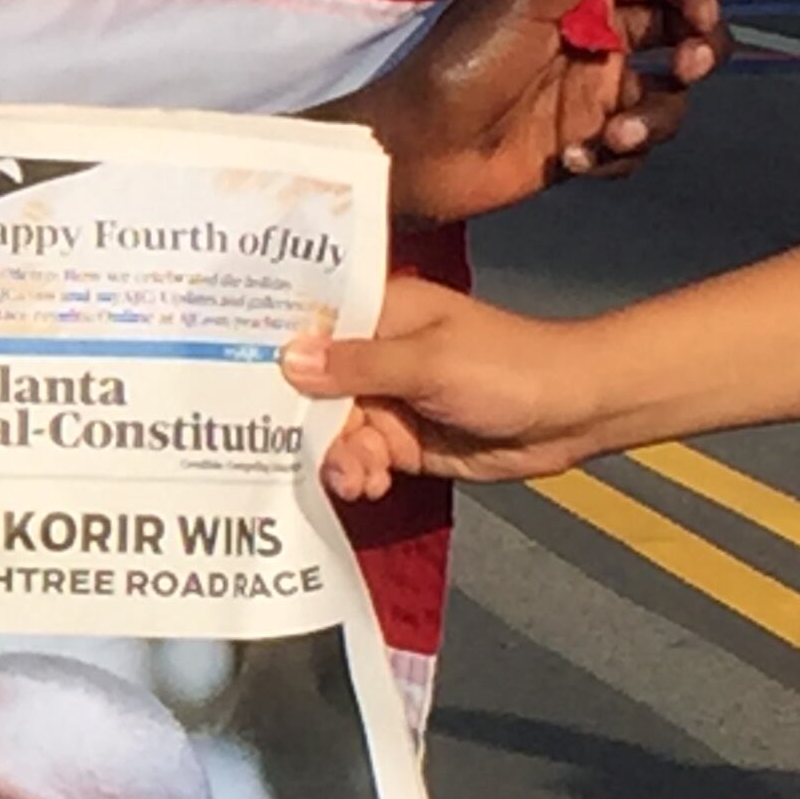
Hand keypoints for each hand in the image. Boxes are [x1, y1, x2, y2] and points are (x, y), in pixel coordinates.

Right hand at [282, 277, 611, 495]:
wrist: (575, 414)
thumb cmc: (509, 368)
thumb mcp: (429, 363)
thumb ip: (357, 366)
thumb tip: (286, 358)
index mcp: (374, 313)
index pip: (304, 323)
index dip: (265, 347)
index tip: (224, 374)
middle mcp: (370, 354)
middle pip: (307, 388)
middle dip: (300, 422)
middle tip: (295, 452)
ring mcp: (384, 399)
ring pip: (330, 430)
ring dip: (336, 457)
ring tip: (354, 478)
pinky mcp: (400, 440)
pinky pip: (358, 458)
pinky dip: (357, 474)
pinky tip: (368, 485)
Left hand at [325, 0, 726, 224]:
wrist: (413, 152)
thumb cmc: (453, 70)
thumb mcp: (519, 5)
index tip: (702, 14)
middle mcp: (592, 43)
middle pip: (680, 36)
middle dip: (698, 51)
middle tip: (686, 67)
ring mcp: (589, 96)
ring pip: (666, 99)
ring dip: (654, 118)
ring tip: (612, 134)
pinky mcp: (585, 145)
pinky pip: (633, 150)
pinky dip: (616, 157)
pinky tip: (575, 159)